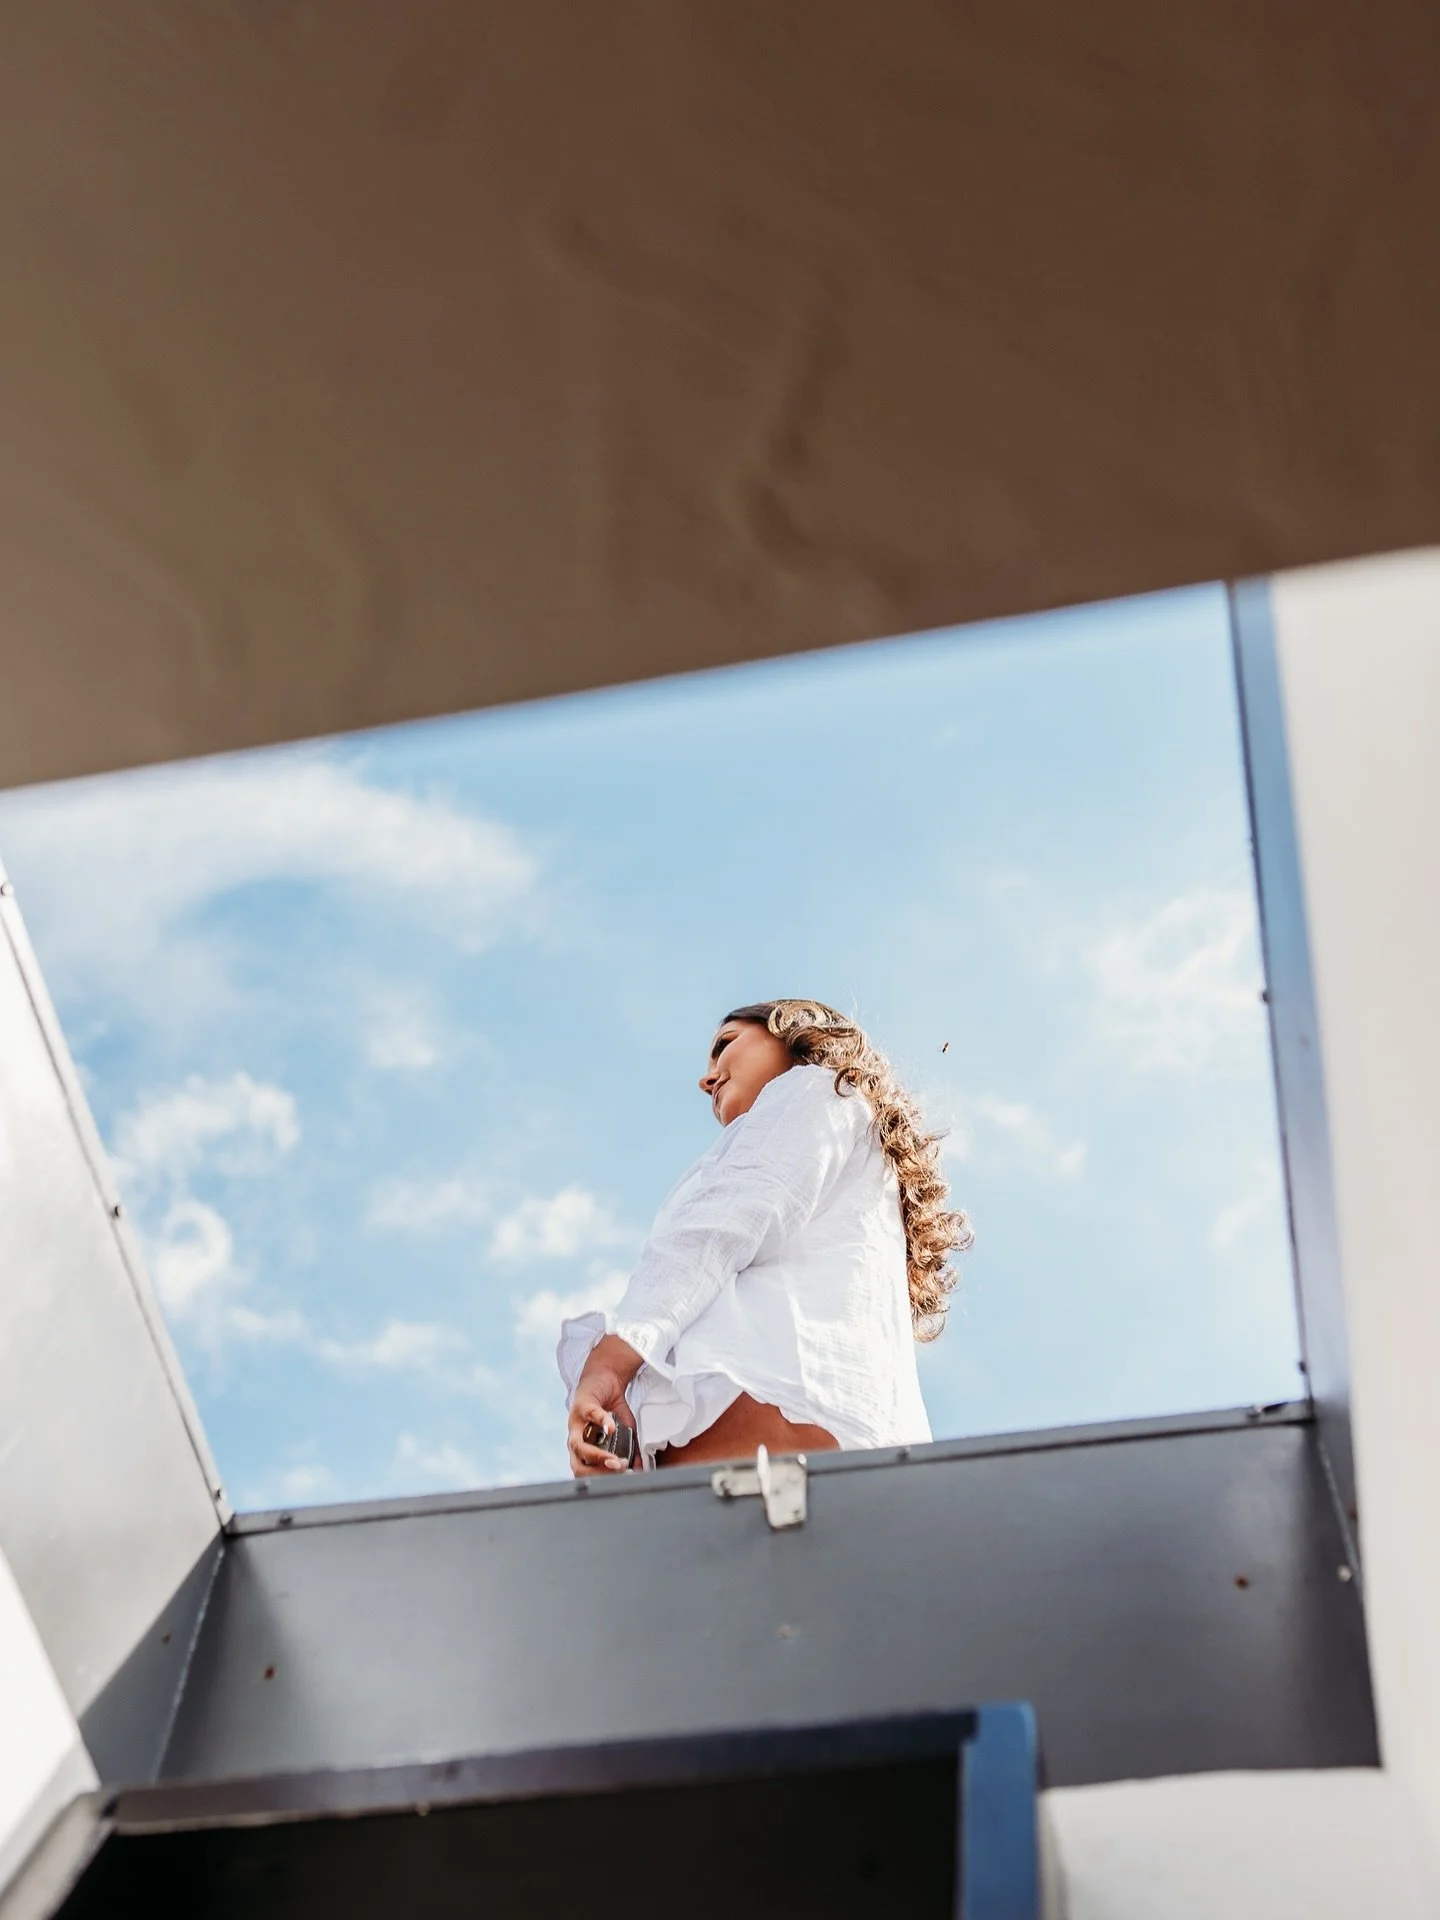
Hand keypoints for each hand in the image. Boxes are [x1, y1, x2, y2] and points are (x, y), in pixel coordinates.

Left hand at [568, 1335, 642, 1476]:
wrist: (606, 1379)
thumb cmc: (613, 1409)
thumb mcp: (626, 1433)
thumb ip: (632, 1451)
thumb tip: (641, 1471)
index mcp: (584, 1450)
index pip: (586, 1474)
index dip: (603, 1480)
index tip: (623, 1479)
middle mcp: (576, 1440)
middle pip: (577, 1466)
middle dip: (597, 1473)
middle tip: (617, 1472)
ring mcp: (576, 1423)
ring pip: (577, 1446)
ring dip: (597, 1456)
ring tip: (616, 1460)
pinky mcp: (582, 1405)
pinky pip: (591, 1416)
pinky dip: (602, 1423)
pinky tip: (612, 1429)